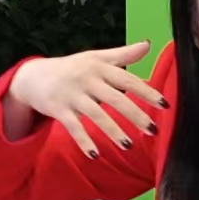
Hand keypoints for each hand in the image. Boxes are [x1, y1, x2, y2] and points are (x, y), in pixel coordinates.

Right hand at [6, 40, 166, 157]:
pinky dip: (84, 142)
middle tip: (153, 131)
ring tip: (129, 145)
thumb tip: (148, 44)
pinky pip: (74, 128)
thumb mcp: (96, 58)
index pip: (128, 80)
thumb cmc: (73, 68)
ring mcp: (72, 96)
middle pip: (116, 99)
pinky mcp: (58, 110)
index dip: (147, 92)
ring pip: (96, 115)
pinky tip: (96, 155)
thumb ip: (123, 54)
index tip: (165, 105)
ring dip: (113, 132)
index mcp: (99, 67)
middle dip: (136, 116)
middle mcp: (87, 80)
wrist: (33, 76)